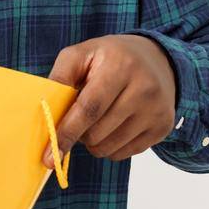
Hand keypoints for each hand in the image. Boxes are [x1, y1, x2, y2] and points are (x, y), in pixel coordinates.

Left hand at [45, 34, 176, 165]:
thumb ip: (60, 77)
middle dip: (78, 134)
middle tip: (79, 117)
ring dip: (93, 142)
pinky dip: (110, 146)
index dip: (67, 132)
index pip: (89, 108)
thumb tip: (46, 111)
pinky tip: (114, 125)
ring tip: (97, 119)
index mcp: (121, 65)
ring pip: (109, 148)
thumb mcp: (82, 54)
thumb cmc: (110, 58)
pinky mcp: (163, 127)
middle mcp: (144, 88)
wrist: (157, 60)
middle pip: (97, 133)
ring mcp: (157, 110)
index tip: (49, 153)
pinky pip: (123, 154)